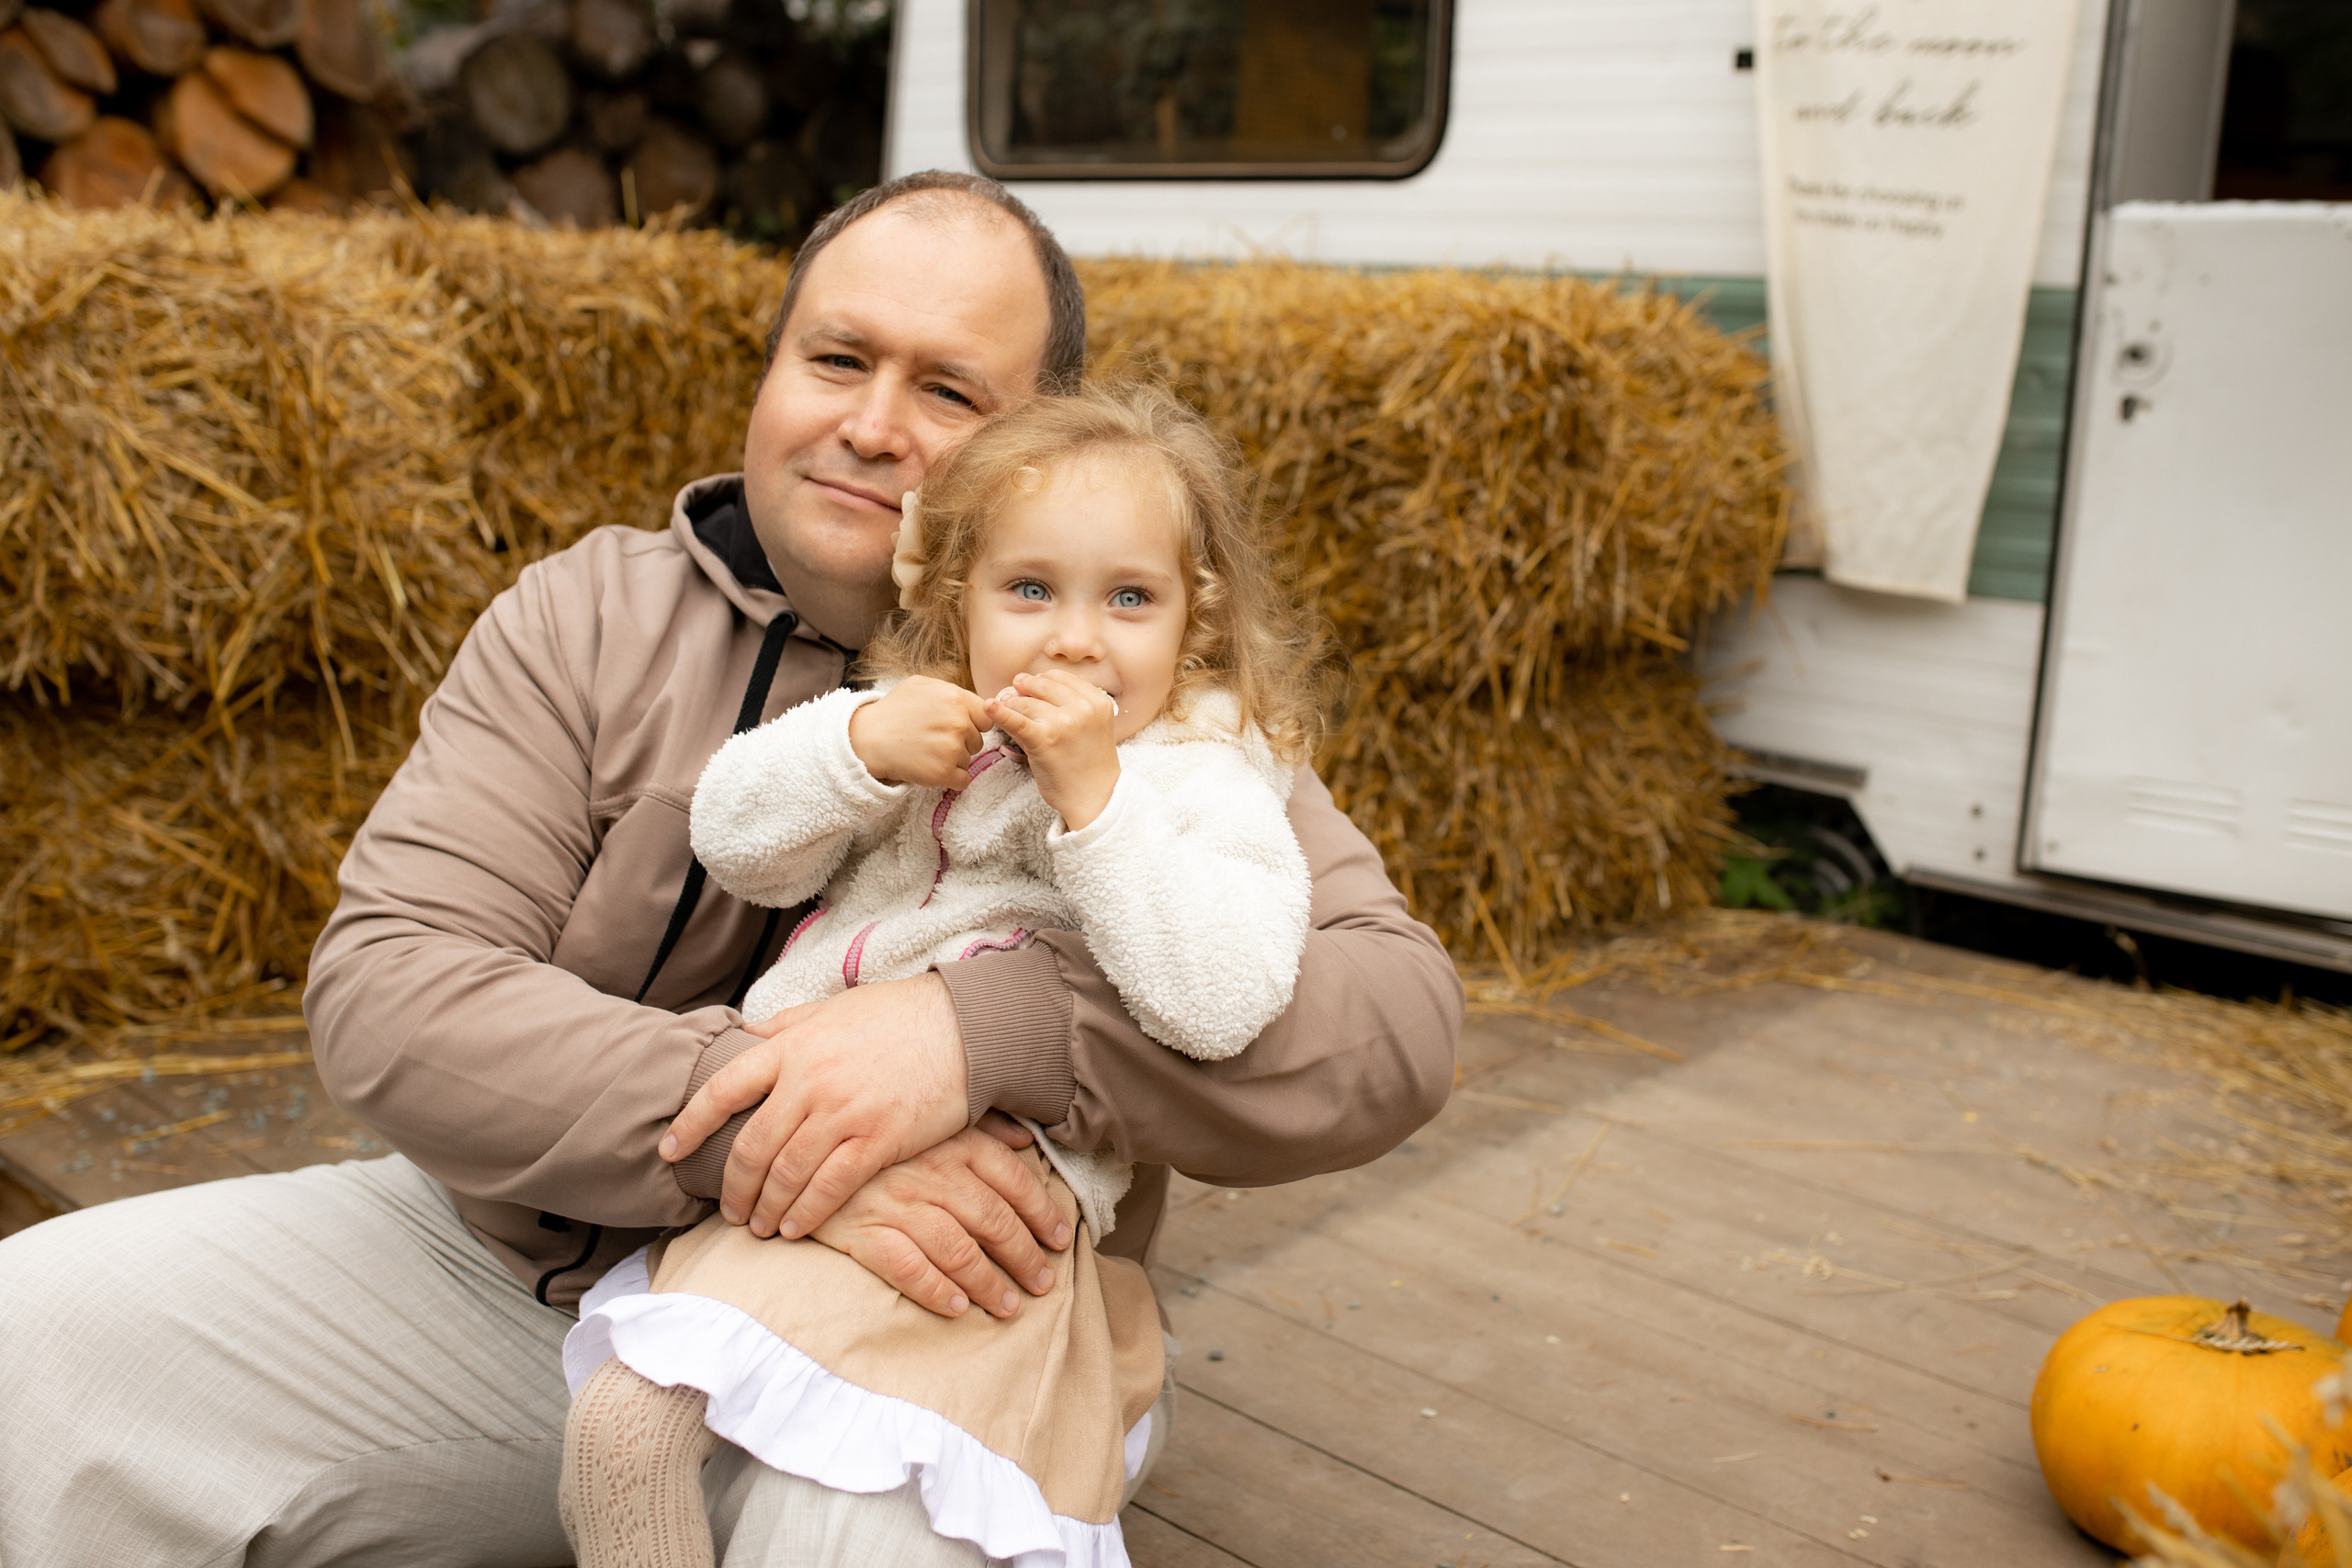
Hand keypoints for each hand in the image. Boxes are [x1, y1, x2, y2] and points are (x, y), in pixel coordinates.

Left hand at [659, 972, 969, 1238]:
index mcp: (791, 1047)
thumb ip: (785, 1026)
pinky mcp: (877, 1139)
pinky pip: (829, 1187)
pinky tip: (797, 1228)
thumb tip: (744, 1035)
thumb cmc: (898, 1015)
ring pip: (785, 1174)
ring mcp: (842, 1112)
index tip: (670, 1150)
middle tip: (728, 1210)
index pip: (723, 1089)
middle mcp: (808, 1082)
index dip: (690, 1123)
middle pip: (751, 1146)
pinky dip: (807, 1213)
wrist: (964, 1027)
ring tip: (761, 1227)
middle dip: (733, 1186)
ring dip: (767, 1208)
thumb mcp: (831, 1009)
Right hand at [808, 1119, 1071, 1318]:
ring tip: (1008, 1305)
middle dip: (1024, 1256)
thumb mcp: (926, 1118)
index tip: (1060, 1239)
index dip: (1041, 1213)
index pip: (1011, 1179)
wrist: (795, 1142)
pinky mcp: (861, 1232)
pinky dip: (935, 1290)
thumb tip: (1022, 1140)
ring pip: (957, 1249)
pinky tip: (956, 1308)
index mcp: (951, 1142)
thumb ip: (977, 1127)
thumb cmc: (870, 1132)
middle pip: (992, 1220)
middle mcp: (930, 1173)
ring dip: (988, 1282)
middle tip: (1043, 1283)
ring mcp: (895, 1204)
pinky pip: (907, 1268)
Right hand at [849, 676, 992, 788]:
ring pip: (968, 760)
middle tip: (933, 740)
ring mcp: (952, 749)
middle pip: (977, 741)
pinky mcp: (943, 773)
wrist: (868, 738)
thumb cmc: (894, 711)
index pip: (986, 718)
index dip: (972, 724)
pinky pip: (963, 780)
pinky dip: (950, 779)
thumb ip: (953, 691)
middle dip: (960, 743)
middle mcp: (958, 723)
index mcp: (956, 698)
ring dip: (952, 760)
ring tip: (926, 751)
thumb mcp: (921, 685)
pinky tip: (931, 768)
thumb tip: (983, 703)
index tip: (954, 728)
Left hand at [986, 670, 1119, 828]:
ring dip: (1011, 706)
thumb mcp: (1091, 725)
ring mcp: (1063, 722)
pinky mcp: (1044, 739)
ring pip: (1025, 703)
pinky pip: (1016, 720)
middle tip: (1011, 695)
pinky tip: (989, 707)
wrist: (1094, 798)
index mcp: (1097, 701)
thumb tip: (1029, 686)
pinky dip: (1000, 713)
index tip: (1030, 687)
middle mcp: (1083, 708)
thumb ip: (1071, 705)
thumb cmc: (1089, 764)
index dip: (1041, 681)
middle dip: (1023, 689)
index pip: (1061, 678)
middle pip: (1042, 686)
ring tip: (1004, 710)